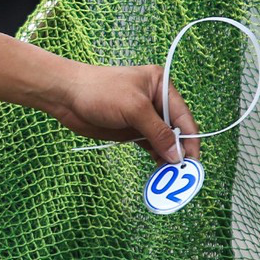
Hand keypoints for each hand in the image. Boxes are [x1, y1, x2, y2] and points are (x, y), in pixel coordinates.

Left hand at [42, 62, 198, 165]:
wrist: (67, 96)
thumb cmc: (99, 91)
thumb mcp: (134, 109)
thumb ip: (157, 132)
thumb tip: (176, 154)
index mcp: (161, 85)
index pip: (184, 116)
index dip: (190, 139)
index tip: (193, 160)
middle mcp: (156, 100)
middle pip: (176, 129)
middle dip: (180, 149)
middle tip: (182, 171)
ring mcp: (143, 116)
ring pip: (163, 139)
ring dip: (167, 155)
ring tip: (170, 173)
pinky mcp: (131, 129)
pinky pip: (150, 145)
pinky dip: (155, 156)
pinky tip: (159, 167)